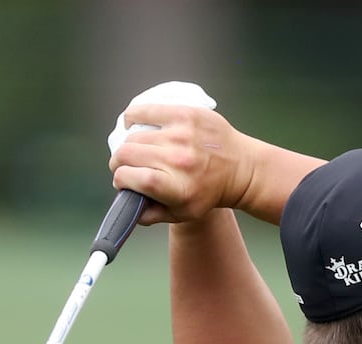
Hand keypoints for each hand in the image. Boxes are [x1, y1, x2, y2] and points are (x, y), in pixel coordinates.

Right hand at [108, 103, 252, 224]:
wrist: (242, 169)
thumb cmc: (210, 192)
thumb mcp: (184, 213)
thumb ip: (152, 214)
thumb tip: (126, 207)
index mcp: (178, 188)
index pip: (131, 177)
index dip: (120, 179)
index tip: (123, 180)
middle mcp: (179, 160)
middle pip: (127, 154)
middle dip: (119, 162)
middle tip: (126, 166)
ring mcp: (182, 134)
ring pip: (133, 135)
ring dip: (128, 144)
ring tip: (135, 149)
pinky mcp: (185, 114)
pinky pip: (143, 110)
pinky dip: (133, 117)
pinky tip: (135, 125)